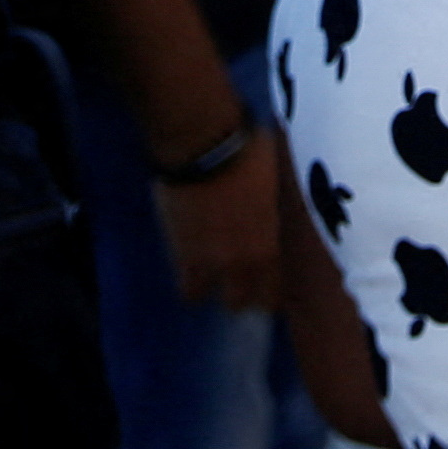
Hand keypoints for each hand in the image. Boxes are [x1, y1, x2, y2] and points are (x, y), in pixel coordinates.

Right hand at [152, 128, 287, 310]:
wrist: (204, 146)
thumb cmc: (247, 152)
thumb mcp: (271, 181)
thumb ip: (267, 204)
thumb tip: (264, 200)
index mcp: (268, 244)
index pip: (271, 292)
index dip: (266, 295)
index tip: (263, 290)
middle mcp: (239, 262)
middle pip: (237, 302)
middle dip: (235, 296)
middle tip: (230, 283)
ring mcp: (204, 259)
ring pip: (199, 296)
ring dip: (200, 287)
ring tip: (199, 275)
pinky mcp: (175, 248)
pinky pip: (177, 276)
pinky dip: (180, 271)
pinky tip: (182, 260)